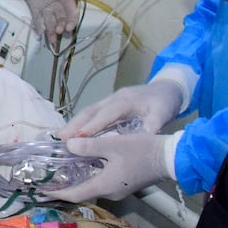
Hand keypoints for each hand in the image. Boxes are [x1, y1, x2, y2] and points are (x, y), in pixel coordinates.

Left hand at [10, 0, 91, 49]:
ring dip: (51, 30)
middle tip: (60, 32)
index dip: (72, 20)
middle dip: (62, 27)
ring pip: (50, 21)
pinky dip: (39, 27)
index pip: (71, 12)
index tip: (70, 27)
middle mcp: (56, 3)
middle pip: (62, 19)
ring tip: (52, 40)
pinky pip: (37, 19)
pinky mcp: (33, 6)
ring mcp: (45, 5)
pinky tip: (40, 34)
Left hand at [48, 133, 178, 202]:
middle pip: (81, 192)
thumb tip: (68, 145)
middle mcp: (109, 192)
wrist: (170, 157)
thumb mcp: (113, 145)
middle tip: (48, 179)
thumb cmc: (142, 151)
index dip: (57, 193)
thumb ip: (88, 146)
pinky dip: (89, 176)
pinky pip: (101, 182)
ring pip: (92, 186)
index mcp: (104, 186)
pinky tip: (83, 165)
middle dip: (64, 186)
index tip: (41, 191)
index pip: (75, 194)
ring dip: (77, 180)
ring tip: (61, 171)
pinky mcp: (124, 184)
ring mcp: (118, 189)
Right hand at [61, 80, 185, 138]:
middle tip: (60, 138)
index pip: (107, 114)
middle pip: (91, 111)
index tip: (80, 138)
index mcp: (126, 101)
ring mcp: (109, 100)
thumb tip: (144, 137)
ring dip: (73, 123)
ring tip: (59, 137)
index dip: (93, 126)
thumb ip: (154, 124)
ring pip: (88, 111)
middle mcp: (114, 99)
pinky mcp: (108, 105)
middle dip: (75, 124)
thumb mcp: (163, 113)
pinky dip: (80, 123)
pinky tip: (72, 133)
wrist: (167, 89)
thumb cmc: (164, 102)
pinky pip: (91, 113)